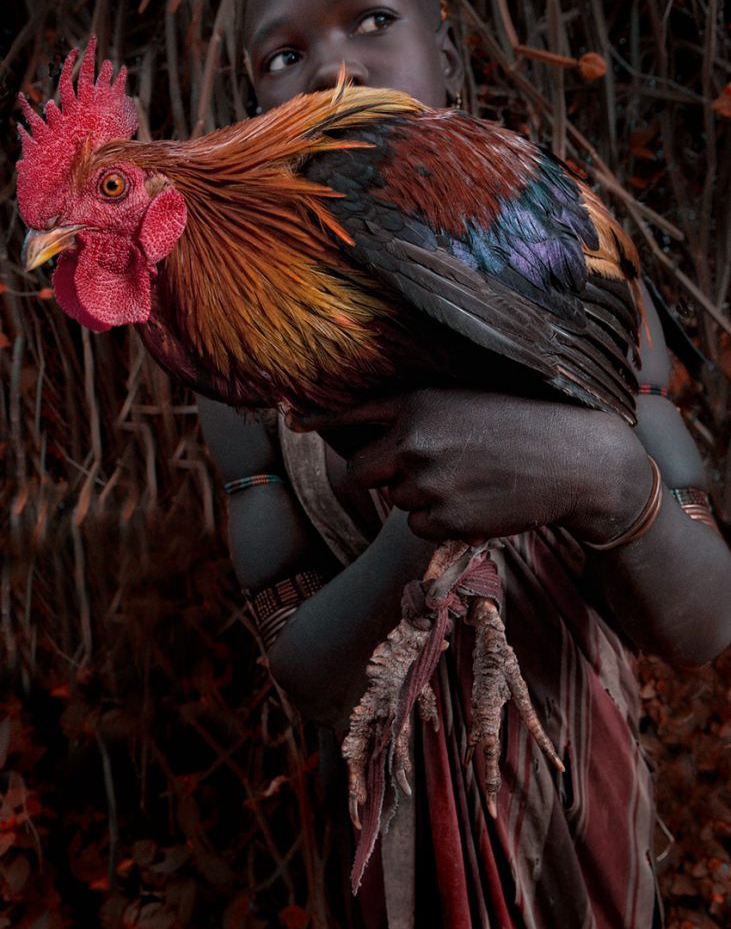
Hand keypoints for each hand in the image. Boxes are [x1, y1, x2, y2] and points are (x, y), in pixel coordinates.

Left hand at [293, 387, 653, 543]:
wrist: (576, 460)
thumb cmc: (525, 424)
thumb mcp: (466, 401)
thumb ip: (418, 416)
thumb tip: (381, 440)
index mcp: (418, 403)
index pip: (351, 415)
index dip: (319, 421)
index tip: (292, 421)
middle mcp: (413, 441)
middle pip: (360, 472)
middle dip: (380, 475)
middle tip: (420, 470)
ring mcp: (427, 483)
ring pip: (396, 501)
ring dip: (420, 498)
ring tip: (469, 480)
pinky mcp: (444, 519)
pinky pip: (419, 527)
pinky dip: (439, 522)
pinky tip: (475, 502)